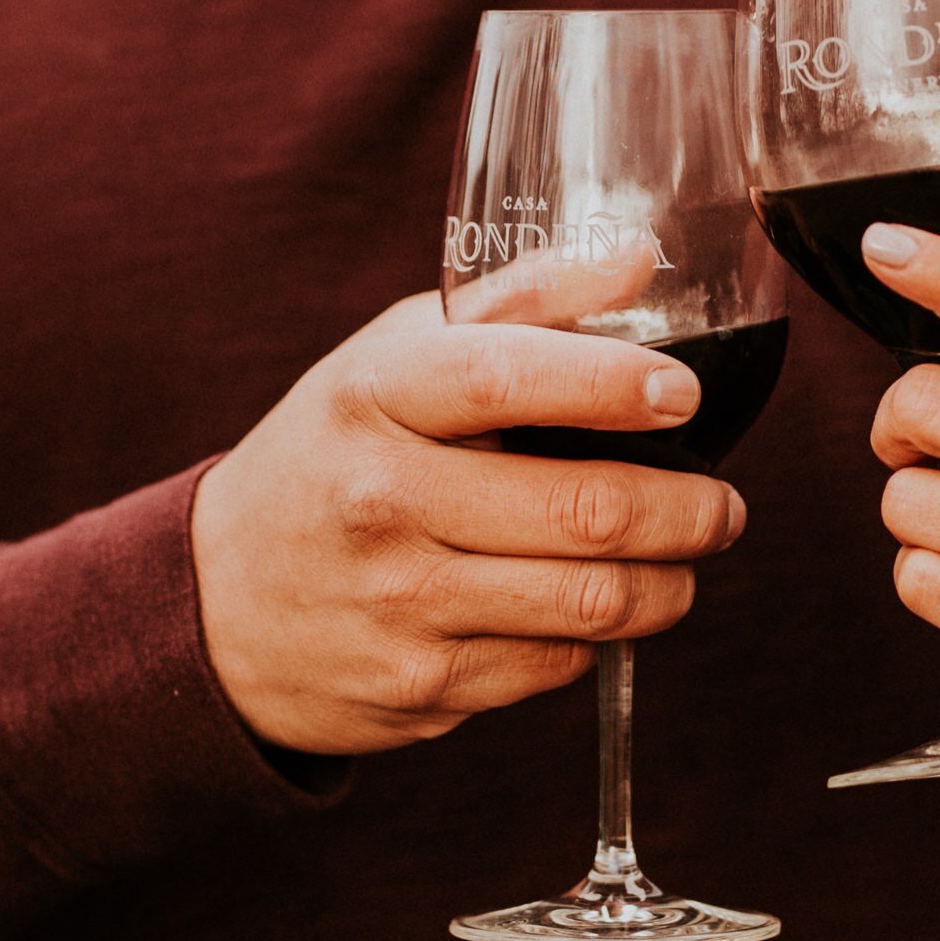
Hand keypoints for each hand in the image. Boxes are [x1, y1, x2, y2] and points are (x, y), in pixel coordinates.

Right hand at [190, 294, 744, 755]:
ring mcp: (397, 602)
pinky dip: (600, 637)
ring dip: (669, 583)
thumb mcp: (399, 355)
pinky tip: (598, 606)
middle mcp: (381, 500)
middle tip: (723, 506)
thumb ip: (524, 302)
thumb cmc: (341, 452)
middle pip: (583, 509)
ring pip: (589, 600)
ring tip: (686, 557)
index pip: (510, 377)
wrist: (216, 599)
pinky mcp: (418, 684)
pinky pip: (556, 664)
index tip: (684, 395)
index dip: (615, 384)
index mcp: (377, 395)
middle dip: (688, 511)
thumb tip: (641, 256)